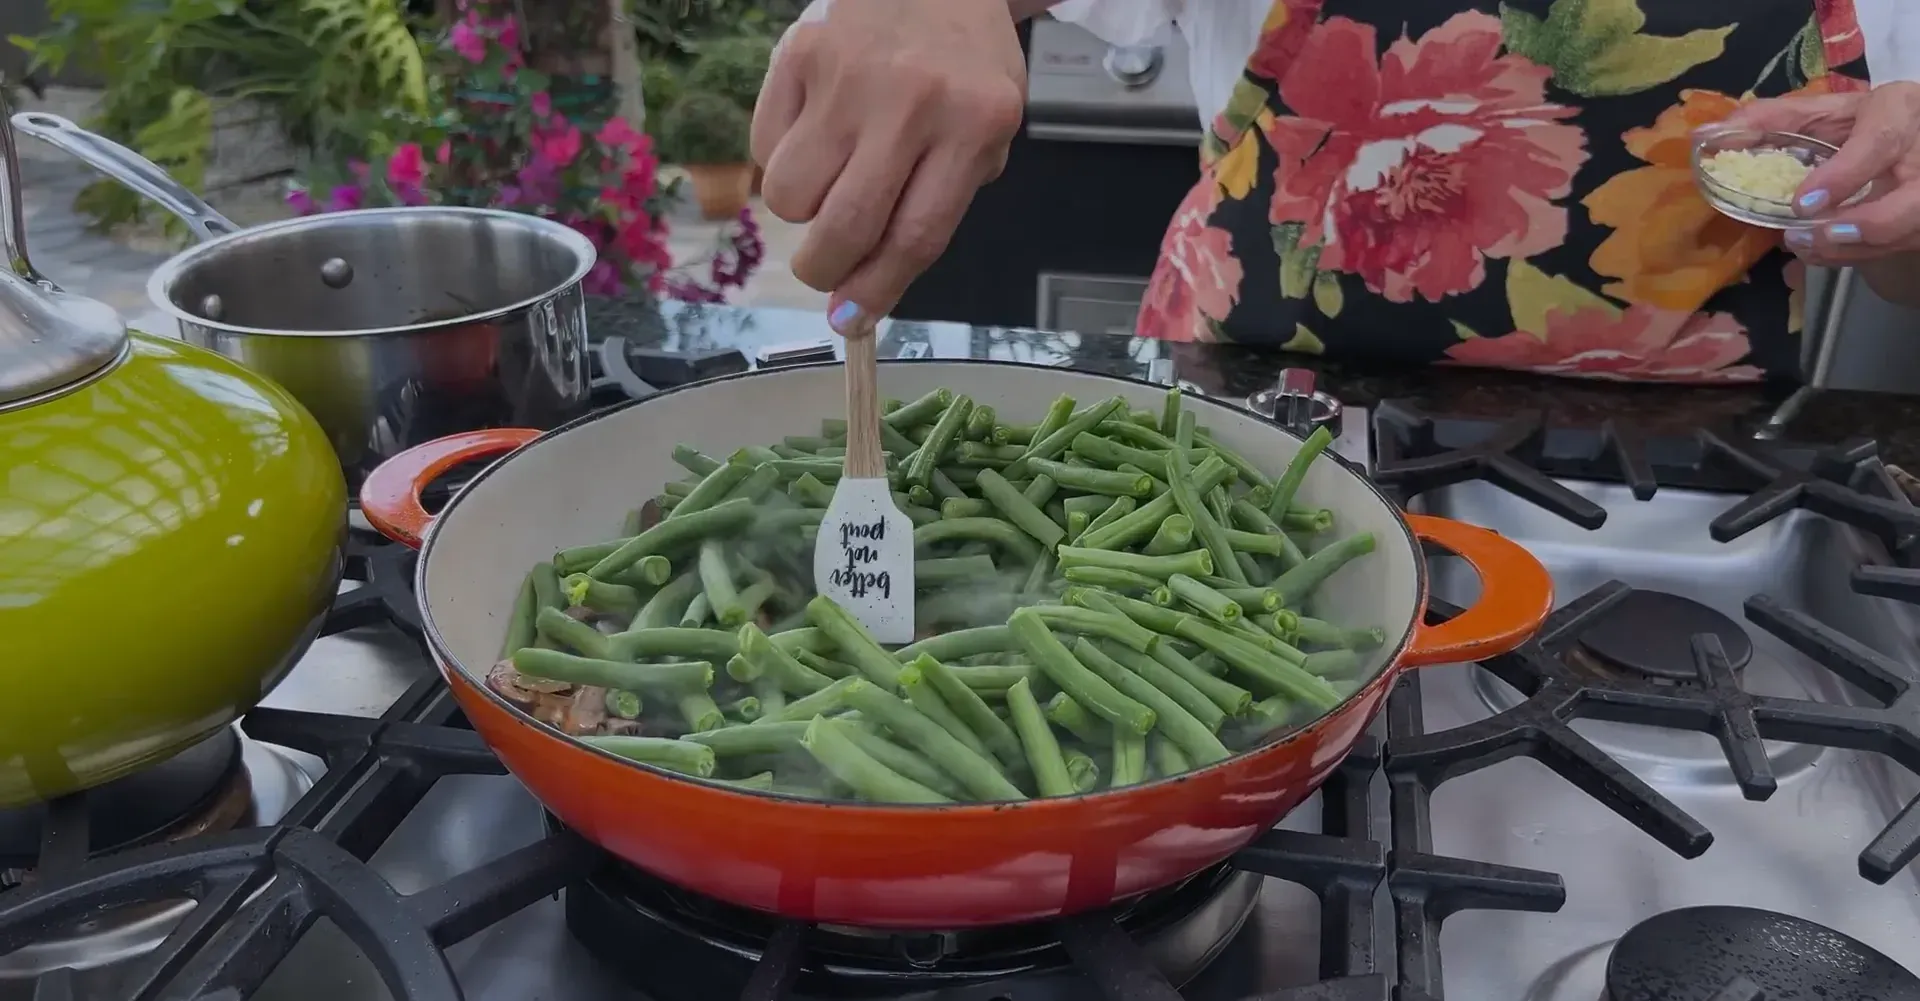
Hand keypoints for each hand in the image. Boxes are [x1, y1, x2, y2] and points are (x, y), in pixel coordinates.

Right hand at [752, 0, 1025, 333]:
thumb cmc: (965, 69)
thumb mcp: (984, 135)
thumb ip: (935, 207)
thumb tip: (859, 293)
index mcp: (975, 125)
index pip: (916, 236)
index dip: (877, 291)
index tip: (850, 321)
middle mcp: (911, 100)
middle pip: (845, 226)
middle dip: (825, 271)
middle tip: (824, 270)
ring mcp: (848, 74)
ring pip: (790, 196)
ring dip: (802, 214)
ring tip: (829, 184)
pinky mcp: (797, 52)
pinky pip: (765, 147)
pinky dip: (781, 162)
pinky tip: (816, 136)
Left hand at [1715, 82, 1919, 265]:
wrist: (1910, 134)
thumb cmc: (1862, 121)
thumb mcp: (1824, 111)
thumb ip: (1771, 120)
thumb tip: (1706, 135)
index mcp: (1898, 111)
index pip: (1880, 142)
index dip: (1844, 176)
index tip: (1801, 204)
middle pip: (1914, 202)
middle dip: (1866, 227)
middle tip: (1809, 236)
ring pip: (1907, 231)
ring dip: (1854, 248)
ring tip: (1805, 246)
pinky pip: (1897, 245)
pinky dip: (1857, 255)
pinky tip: (1822, 250)